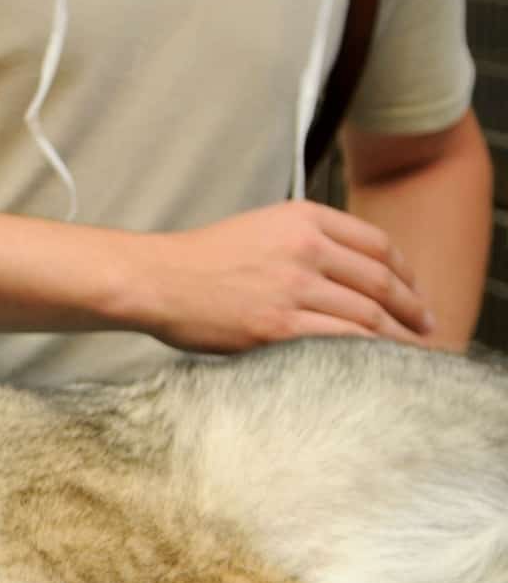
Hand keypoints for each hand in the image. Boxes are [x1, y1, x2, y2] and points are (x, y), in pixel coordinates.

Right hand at [140, 200, 433, 352]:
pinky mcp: (278, 326)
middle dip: (413, 308)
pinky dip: (369, 354)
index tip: (415, 292)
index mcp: (303, 218)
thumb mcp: (260, 227)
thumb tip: (349, 271)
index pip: (377, 244)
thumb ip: (305, 239)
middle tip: (427, 326)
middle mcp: (305, 248)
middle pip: (381, 281)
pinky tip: (379, 364)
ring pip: (368, 315)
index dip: (406, 272)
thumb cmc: (201, 260)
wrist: (156, 280)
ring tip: (412, 352)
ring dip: (398, 337)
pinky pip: (342, 342)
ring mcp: (293, 288)